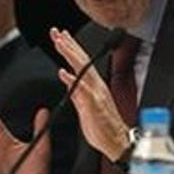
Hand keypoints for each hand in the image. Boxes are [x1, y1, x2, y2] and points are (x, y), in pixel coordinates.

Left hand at [50, 27, 130, 161]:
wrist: (116, 141)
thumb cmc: (102, 126)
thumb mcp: (84, 106)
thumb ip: (76, 91)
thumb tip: (67, 78)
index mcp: (93, 85)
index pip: (81, 62)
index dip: (71, 47)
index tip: (60, 35)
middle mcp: (96, 86)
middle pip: (81, 60)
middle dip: (68, 45)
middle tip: (56, 32)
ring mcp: (96, 94)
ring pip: (83, 69)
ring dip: (70, 55)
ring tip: (59, 42)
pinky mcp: (94, 105)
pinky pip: (83, 91)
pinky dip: (73, 81)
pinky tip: (63, 73)